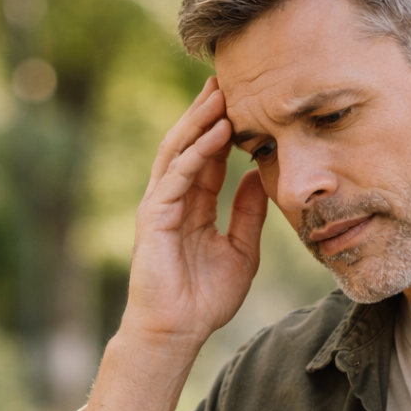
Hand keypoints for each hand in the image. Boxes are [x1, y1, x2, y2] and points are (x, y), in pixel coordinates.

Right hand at [122, 77, 268, 353]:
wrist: (179, 331)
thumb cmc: (206, 298)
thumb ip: (247, 214)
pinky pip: (176, 176)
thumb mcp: (242, 250)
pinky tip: (215, 133)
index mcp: (194, 206)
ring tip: (220, 93)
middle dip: (207, 112)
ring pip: (178, 152)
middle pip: (190, 144)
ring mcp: (160, 206)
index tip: (247, 101)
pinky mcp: (154, 217)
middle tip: (228, 79)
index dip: (225, 129)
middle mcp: (174, 200)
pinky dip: (196, 153)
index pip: (209, 157)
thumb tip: (256, 177)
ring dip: (199, 122)